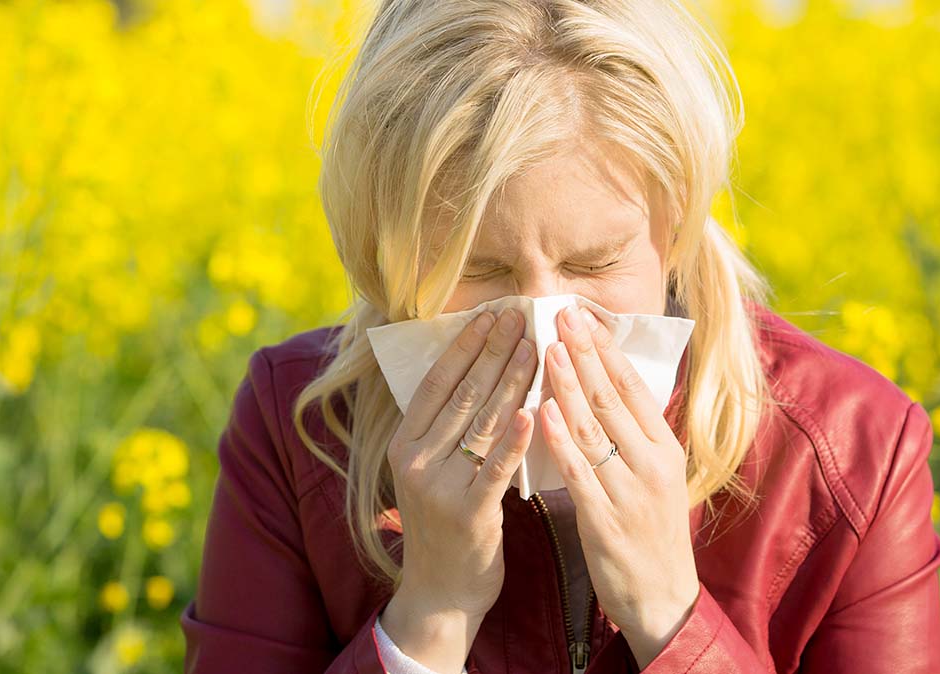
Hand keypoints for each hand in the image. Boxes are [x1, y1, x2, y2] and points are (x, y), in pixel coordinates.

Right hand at [381, 308, 537, 669]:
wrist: (442, 592)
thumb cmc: (445, 524)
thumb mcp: (430, 471)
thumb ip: (446, 429)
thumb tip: (479, 371)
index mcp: (403, 444)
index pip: (437, 382)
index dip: (465, 346)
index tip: (491, 314)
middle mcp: (414, 461)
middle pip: (462, 395)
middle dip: (494, 352)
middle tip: (520, 316)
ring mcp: (438, 487)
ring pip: (482, 423)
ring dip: (511, 381)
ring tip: (536, 346)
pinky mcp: (467, 513)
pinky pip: (497, 467)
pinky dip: (516, 437)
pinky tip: (533, 410)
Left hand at [539, 303, 700, 667]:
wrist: (663, 597)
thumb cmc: (653, 532)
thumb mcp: (657, 476)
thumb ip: (635, 435)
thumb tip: (610, 387)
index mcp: (664, 449)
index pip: (634, 387)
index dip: (607, 350)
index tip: (584, 317)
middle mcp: (651, 463)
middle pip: (613, 398)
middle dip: (585, 353)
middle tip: (561, 314)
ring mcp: (629, 491)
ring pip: (594, 428)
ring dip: (569, 385)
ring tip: (549, 348)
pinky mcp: (605, 520)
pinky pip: (579, 472)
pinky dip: (560, 440)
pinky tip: (542, 411)